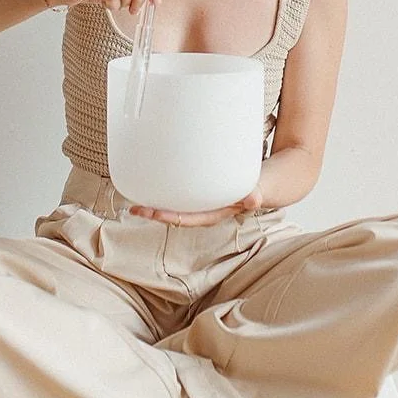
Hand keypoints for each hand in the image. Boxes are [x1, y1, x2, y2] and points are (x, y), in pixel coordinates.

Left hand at [129, 185, 263, 225]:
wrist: (263, 184)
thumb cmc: (257, 188)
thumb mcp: (257, 191)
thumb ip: (254, 196)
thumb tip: (253, 199)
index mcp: (214, 213)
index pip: (187, 219)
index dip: (168, 217)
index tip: (152, 213)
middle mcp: (204, 210)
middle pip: (175, 215)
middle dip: (155, 213)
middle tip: (134, 208)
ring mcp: (202, 201)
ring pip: (175, 205)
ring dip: (157, 202)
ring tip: (135, 196)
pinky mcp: (200, 189)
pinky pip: (180, 192)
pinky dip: (166, 188)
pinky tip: (154, 178)